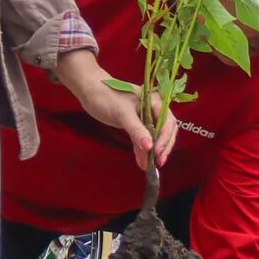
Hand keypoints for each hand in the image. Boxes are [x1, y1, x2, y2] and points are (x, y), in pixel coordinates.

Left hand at [55, 49, 158, 169]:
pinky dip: (142, 150)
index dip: (165, 139)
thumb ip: (137, 130)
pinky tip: (142, 162)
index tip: (157, 153)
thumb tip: (150, 148)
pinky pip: (143, 140)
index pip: (168, 122)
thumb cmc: (107, 96)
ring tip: (149, 166)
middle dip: (163, 147)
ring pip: (154, 138)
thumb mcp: (123, 114)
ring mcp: (144, 118)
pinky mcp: (135, 125)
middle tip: (158, 162)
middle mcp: (153, 109)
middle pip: (165, 131)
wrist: (90, 91)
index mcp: (154, 102)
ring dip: (153, 152)